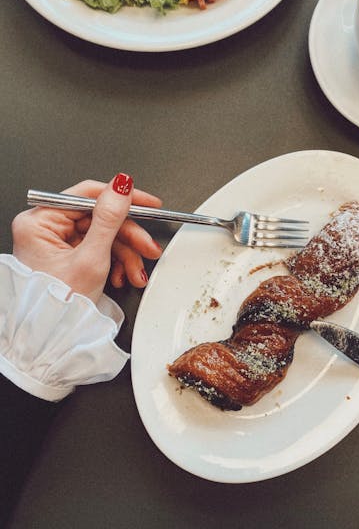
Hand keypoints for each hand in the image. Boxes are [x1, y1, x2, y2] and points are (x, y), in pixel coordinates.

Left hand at [11, 174, 162, 303]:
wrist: (50, 342)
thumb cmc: (58, 307)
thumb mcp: (91, 259)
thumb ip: (108, 219)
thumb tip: (121, 186)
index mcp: (39, 221)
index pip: (88, 195)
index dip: (123, 199)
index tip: (148, 203)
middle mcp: (44, 228)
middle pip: (99, 218)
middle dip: (128, 238)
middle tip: (147, 247)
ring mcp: (55, 242)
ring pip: (103, 235)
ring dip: (125, 255)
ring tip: (135, 272)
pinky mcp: (66, 255)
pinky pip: (98, 248)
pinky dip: (114, 262)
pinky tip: (121, 276)